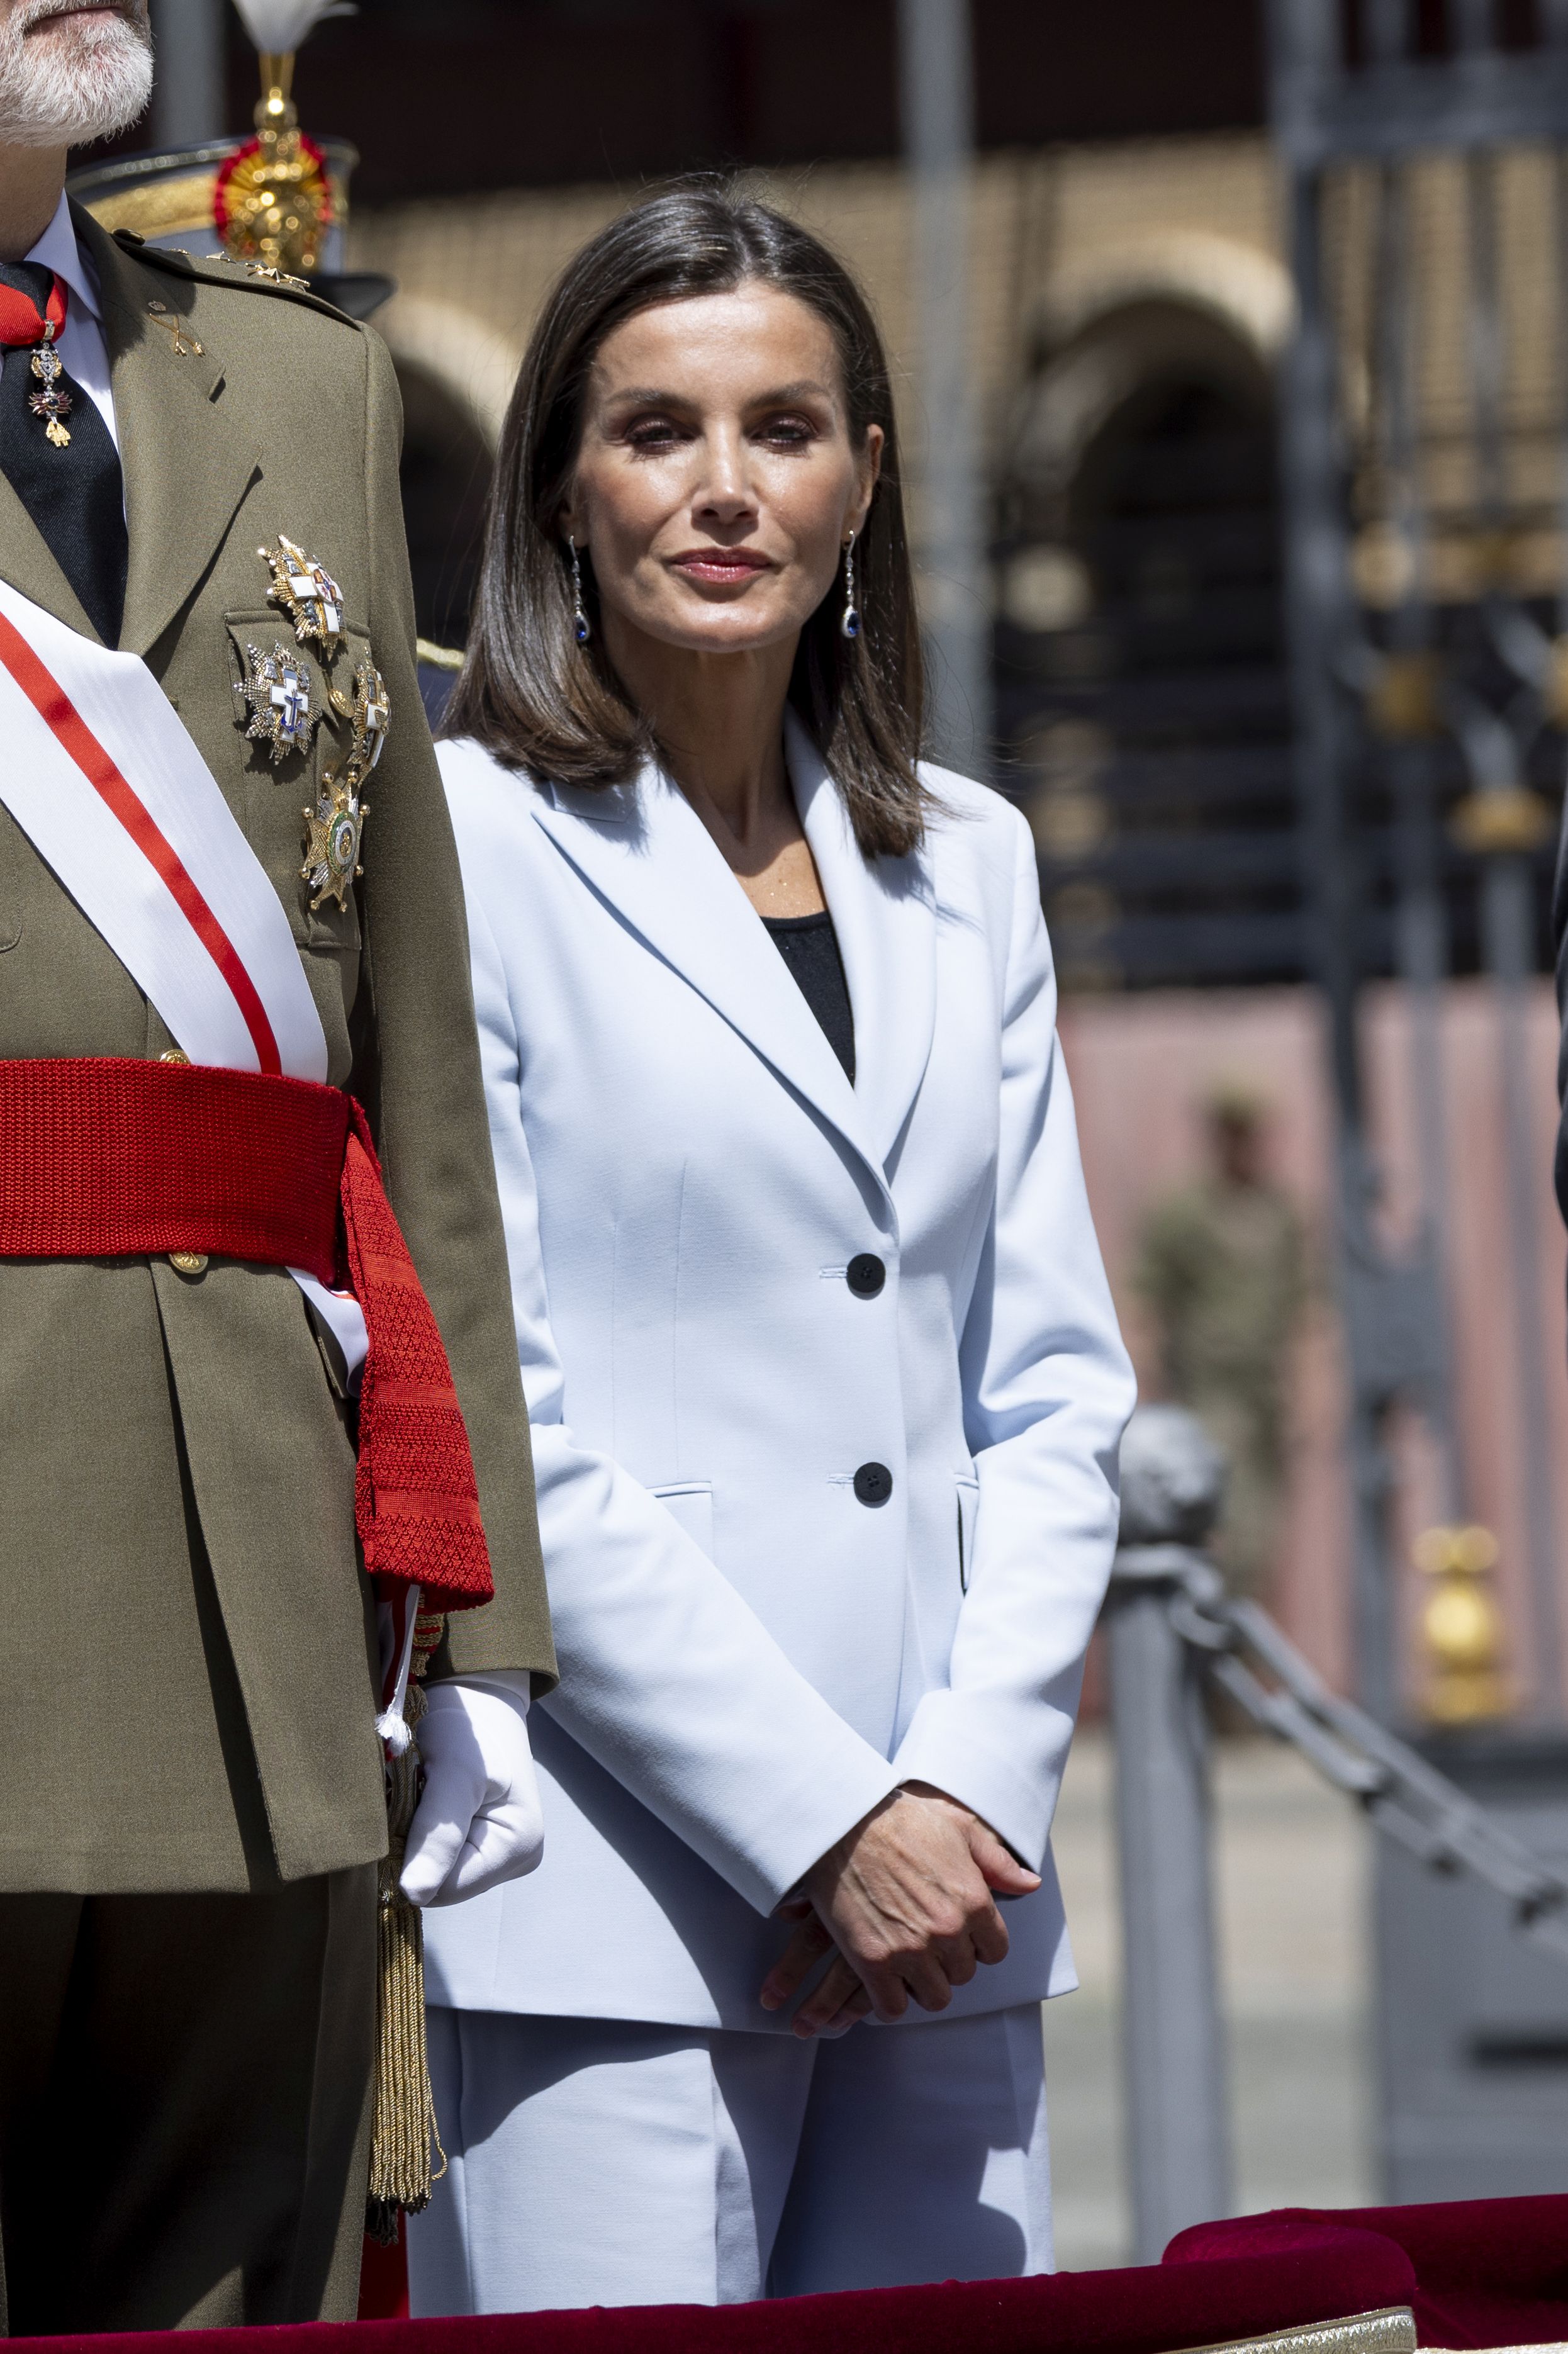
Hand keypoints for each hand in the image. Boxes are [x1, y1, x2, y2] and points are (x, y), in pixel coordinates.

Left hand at [400, 1676, 544, 1906]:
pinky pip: (436, 1856)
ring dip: (413, 1839)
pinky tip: (421, 1803)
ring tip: (417, 1796)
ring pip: (434, 1871)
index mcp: (519, 1848)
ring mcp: (497, 1853)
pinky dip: (418, 1833)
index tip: (401, 1811)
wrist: (475, 1697)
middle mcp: (514, 1860)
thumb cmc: (469, 1727)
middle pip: (440, 1884)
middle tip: (411, 1797)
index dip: (412, 1861)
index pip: (445, 1890)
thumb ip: (438, 1835)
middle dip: (414, 1848)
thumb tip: (413, 1894)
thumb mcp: (454, 1773)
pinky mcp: (478, 1842)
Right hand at [759, 1783, 1039, 2037]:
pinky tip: (883, 1982)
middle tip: (926, 1943)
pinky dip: (889, 2001)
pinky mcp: (873, 1961)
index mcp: (974, 1901)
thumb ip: (998, 1862)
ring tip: (907, 1963)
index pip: (995, 1951)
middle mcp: (948, 1931)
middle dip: (948, 1962)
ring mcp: (911, 1950)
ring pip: (934, 1997)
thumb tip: (1031, 1885)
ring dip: (922, 1984)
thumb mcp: (959, 1827)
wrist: (844, 1821)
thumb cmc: (902, 1818)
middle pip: (963, 1975)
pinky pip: (893, 2007)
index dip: (977, 1944)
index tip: (958, 1933)